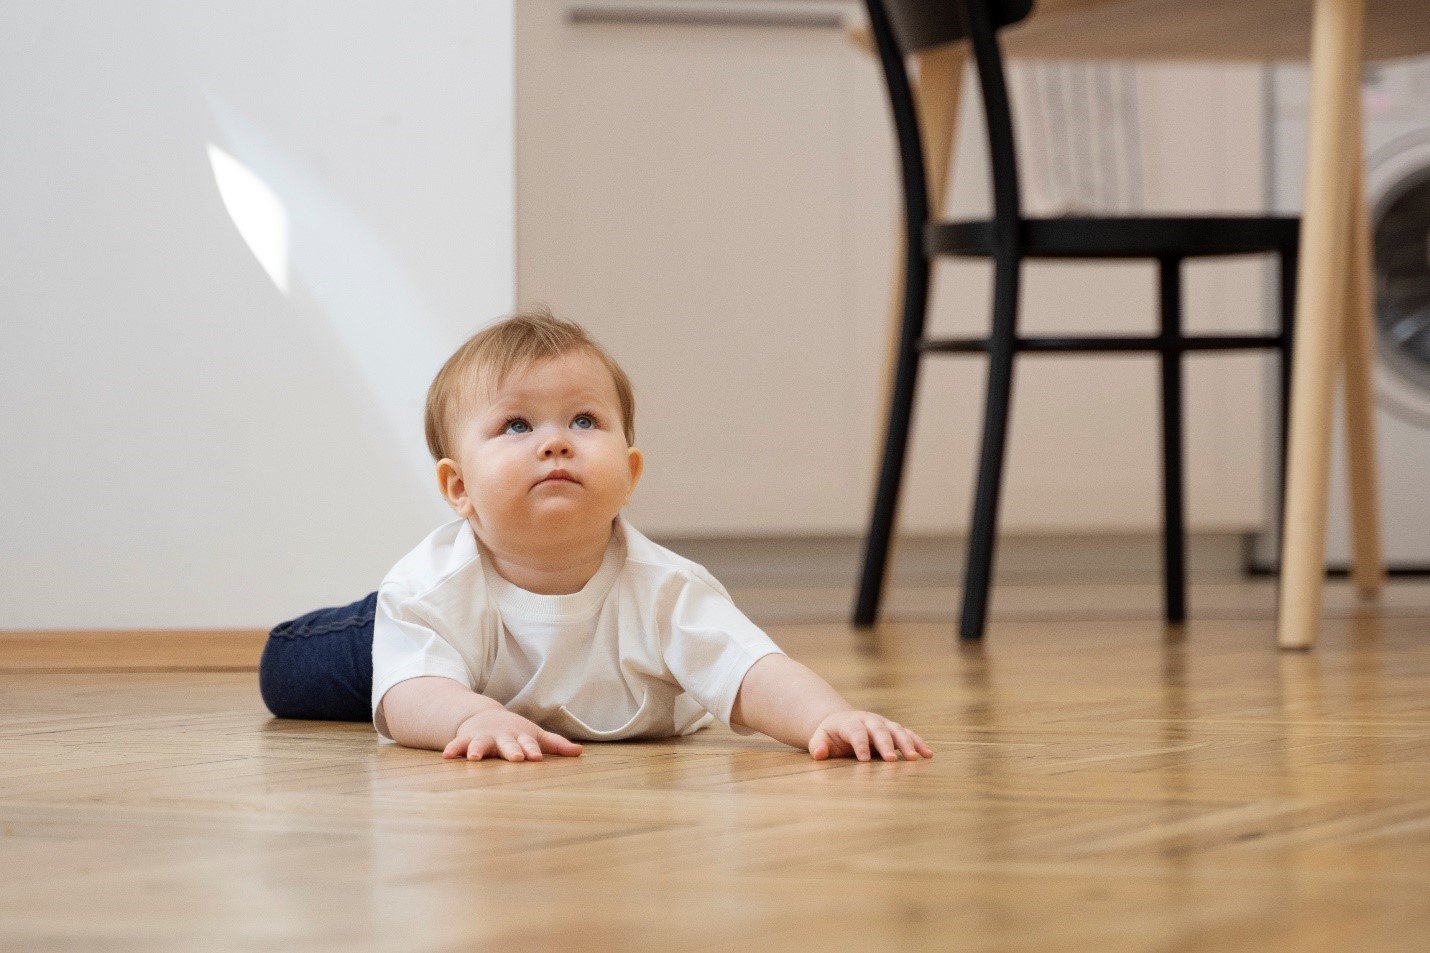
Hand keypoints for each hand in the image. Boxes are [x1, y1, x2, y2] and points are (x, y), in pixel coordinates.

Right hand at [442, 708, 582, 761]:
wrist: (485, 717)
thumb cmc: (516, 732)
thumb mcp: (535, 736)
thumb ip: (556, 745)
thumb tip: (580, 752)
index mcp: (521, 738)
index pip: (529, 745)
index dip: (532, 750)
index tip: (536, 758)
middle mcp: (503, 738)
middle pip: (508, 744)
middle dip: (512, 751)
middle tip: (516, 758)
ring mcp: (485, 738)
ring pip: (481, 744)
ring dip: (477, 749)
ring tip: (472, 758)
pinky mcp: (467, 740)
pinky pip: (458, 745)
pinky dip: (453, 749)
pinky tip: (447, 756)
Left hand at [808, 710, 933, 761]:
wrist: (842, 722)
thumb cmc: (831, 735)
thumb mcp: (820, 738)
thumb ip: (818, 745)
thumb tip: (819, 753)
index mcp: (850, 722)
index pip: (856, 731)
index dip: (860, 744)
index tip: (864, 760)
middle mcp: (869, 720)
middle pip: (879, 730)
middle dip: (885, 744)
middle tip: (891, 760)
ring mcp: (883, 724)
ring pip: (897, 730)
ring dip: (907, 743)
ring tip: (915, 758)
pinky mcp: (894, 729)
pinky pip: (908, 734)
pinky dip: (918, 742)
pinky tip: (928, 754)